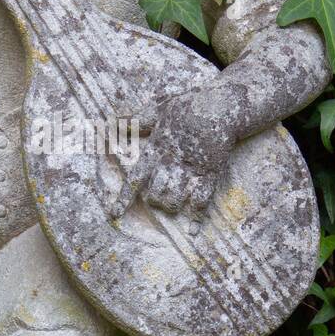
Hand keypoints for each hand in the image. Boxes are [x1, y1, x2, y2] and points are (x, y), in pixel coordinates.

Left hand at [114, 88, 234, 216]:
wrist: (221, 104)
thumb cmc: (188, 104)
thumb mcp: (159, 107)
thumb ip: (138, 119)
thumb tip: (113, 121)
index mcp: (158, 148)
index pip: (136, 177)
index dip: (124, 197)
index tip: (114, 213)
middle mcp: (173, 161)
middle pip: (155, 193)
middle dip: (152, 200)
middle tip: (155, 196)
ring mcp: (193, 168)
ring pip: (175, 199)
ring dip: (170, 205)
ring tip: (169, 203)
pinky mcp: (211, 172)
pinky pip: (202, 199)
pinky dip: (197, 217)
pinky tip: (193, 231)